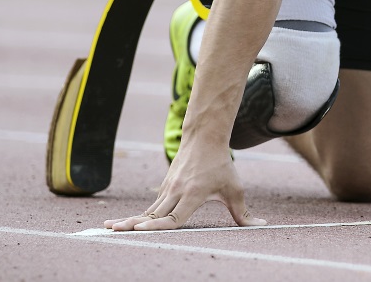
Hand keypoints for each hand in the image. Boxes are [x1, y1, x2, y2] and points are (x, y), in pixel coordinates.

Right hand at [103, 140, 265, 230]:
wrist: (205, 138)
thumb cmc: (221, 166)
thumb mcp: (235, 189)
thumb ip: (243, 213)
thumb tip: (260, 224)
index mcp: (193, 194)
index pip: (173, 216)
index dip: (158, 225)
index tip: (141, 229)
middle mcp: (176, 192)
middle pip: (153, 214)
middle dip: (133, 224)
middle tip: (115, 232)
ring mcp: (168, 189)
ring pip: (147, 209)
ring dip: (129, 220)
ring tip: (109, 228)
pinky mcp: (164, 187)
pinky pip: (150, 206)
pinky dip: (137, 215)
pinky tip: (122, 223)